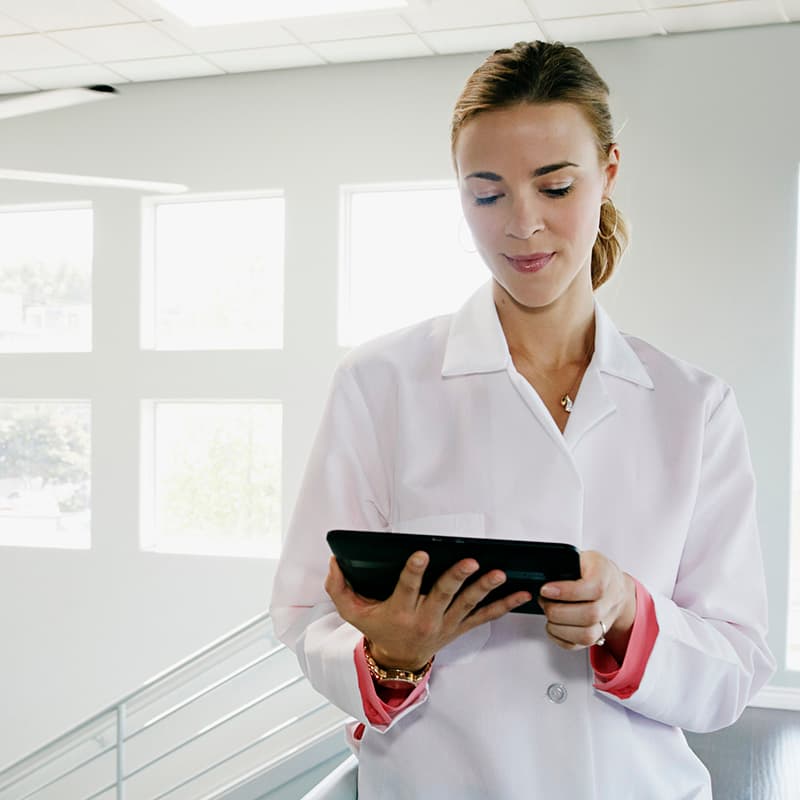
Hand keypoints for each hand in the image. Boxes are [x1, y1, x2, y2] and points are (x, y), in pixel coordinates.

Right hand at [325, 551, 531, 669]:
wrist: (398, 661)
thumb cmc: (377, 629)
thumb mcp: (352, 613)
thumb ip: (339, 588)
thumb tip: (334, 561)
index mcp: (400, 611)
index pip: (407, 588)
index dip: (414, 571)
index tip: (421, 554)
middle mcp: (425, 618)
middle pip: (443, 595)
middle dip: (457, 577)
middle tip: (471, 561)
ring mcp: (446, 623)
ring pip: (468, 605)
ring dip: (485, 588)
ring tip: (498, 573)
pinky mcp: (461, 627)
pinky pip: (485, 617)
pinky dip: (504, 605)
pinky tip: (520, 594)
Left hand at [538, 550, 635, 662]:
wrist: (612, 586)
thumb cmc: (592, 569)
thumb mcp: (581, 556)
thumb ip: (564, 563)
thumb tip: (540, 573)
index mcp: (606, 575)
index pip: (594, 588)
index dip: (567, 591)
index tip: (545, 589)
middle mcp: (610, 600)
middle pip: (590, 614)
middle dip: (559, 611)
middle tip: (543, 601)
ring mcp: (606, 620)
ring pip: (587, 635)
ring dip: (559, 627)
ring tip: (548, 614)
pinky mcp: (598, 635)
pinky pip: (580, 645)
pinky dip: (561, 639)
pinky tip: (552, 626)